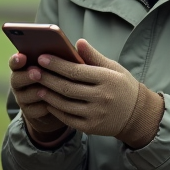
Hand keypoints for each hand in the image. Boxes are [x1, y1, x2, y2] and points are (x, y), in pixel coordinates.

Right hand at [8, 52, 69, 145]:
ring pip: (24, 95)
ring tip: (44, 89)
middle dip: (26, 75)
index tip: (23, 56)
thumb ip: (69, 55)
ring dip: (34, 92)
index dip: (17, 59)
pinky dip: (42, 107)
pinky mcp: (30, 112)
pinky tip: (51, 105)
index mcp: (27, 65)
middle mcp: (21, 81)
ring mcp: (24, 97)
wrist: (64, 105)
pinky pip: (33, 110)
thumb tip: (81, 42)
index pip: (16, 61)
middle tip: (37, 72)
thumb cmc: (65, 79)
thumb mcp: (67, 67)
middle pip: (16, 78)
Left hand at [27, 39, 163, 147]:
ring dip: (48, 95)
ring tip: (36, 85)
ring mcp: (96, 114)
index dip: (57, 64)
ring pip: (65, 104)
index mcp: (107, 79)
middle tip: (32, 71)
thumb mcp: (114, 68)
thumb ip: (94, 56)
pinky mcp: (91, 127)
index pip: (76, 71)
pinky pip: (68, 118)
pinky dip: (55, 109)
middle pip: (67, 88)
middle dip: (47, 78)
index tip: (41, 58)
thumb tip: (78, 42)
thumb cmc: (122, 86)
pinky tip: (47, 101)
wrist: (137, 115)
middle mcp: (101, 97)